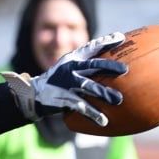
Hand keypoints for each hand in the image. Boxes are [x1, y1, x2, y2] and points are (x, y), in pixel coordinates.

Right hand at [2, 31, 126, 125]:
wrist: (34, 94)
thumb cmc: (56, 80)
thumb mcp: (67, 66)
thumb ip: (83, 63)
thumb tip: (107, 62)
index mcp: (72, 59)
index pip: (91, 47)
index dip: (105, 41)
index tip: (120, 37)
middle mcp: (69, 69)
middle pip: (92, 65)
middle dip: (109, 67)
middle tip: (125, 70)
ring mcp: (66, 84)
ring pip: (88, 86)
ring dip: (104, 93)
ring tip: (118, 100)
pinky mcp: (63, 99)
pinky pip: (81, 106)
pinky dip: (93, 114)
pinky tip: (104, 120)